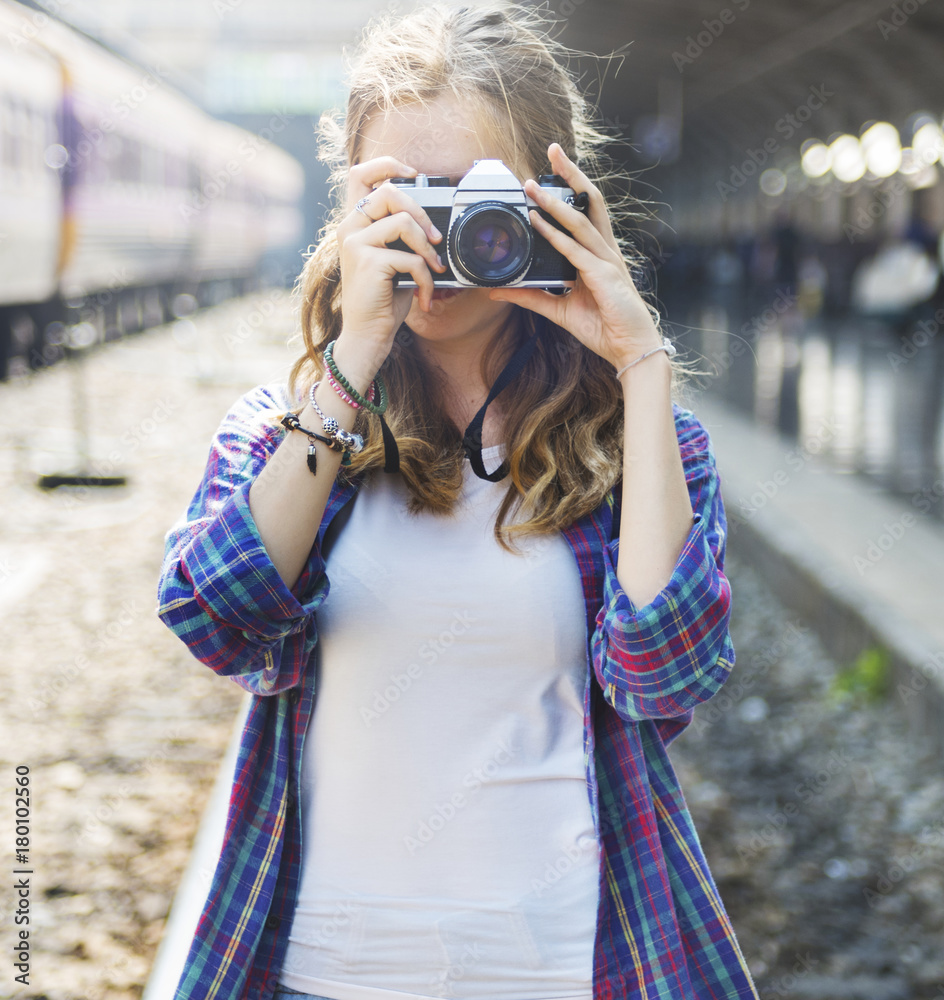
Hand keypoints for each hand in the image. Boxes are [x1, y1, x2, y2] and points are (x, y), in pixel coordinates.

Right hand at [334, 155, 446, 375]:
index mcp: (354, 223)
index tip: (412, 172)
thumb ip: (404, 236)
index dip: (386, 164)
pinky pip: (411, 258)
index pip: (360, 175)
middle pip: (389, 192)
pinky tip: (425, 297)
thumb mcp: (396, 260)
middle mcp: (349, 228)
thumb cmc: (383, 299)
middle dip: (422, 212)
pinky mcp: (368, 261)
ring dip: (428, 248)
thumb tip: (434, 223)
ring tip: (435, 270)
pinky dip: (426, 279)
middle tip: (435, 239)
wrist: (368, 335)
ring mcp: (355, 243)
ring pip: (403, 222)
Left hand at [488, 143, 661, 370]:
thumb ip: (530, 297)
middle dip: (571, 174)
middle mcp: (605, 251)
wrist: (630, 349)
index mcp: (598, 255)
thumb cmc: (603, 327)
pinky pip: (575, 252)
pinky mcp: (604, 276)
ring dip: (555, 202)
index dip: (570, 188)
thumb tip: (498, 291)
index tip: (550, 169)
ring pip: (580, 221)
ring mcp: (606, 261)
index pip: (584, 211)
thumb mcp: (558, 310)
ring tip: (532, 187)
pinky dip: (555, 236)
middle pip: (589, 202)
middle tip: (553, 150)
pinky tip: (538, 223)